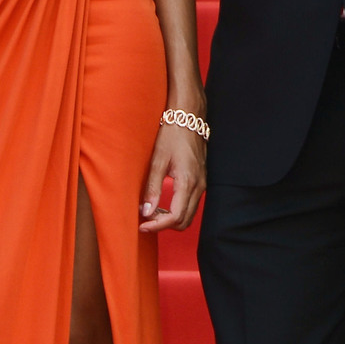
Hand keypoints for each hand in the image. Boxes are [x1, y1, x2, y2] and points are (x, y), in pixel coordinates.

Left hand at [139, 115, 205, 235]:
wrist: (188, 118)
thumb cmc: (172, 135)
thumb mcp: (158, 160)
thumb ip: (153, 188)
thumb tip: (146, 211)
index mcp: (188, 182)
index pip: (175, 217)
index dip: (158, 226)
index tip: (142, 225)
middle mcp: (199, 186)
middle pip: (184, 221)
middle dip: (164, 225)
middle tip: (145, 218)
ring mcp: (202, 184)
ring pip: (189, 215)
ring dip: (170, 218)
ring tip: (151, 211)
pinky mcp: (201, 181)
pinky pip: (191, 205)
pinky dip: (177, 210)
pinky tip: (163, 203)